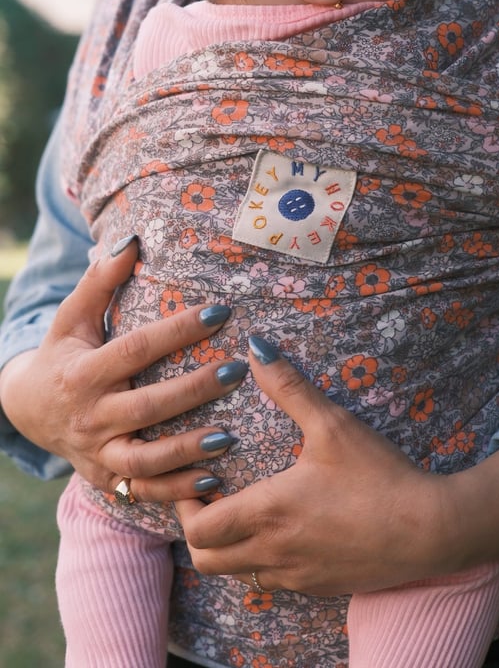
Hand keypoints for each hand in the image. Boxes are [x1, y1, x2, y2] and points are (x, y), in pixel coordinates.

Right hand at [0, 237, 246, 498]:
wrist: (28, 411)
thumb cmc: (63, 353)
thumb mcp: (73, 317)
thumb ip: (100, 281)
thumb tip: (132, 240)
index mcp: (84, 372)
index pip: (137, 348)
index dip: (178, 330)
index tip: (221, 311)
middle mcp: (91, 415)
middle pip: (148, 405)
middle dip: (195, 390)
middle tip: (237, 371)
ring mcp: (98, 452)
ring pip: (147, 458)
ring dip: (189, 449)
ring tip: (231, 436)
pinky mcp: (108, 478)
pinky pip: (144, 491)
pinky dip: (177, 491)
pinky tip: (214, 479)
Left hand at [176, 340, 498, 595]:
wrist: (430, 530)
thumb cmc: (380, 475)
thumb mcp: (333, 424)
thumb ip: (290, 386)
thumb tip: (256, 349)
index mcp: (268, 512)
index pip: (197, 529)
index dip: (184, 508)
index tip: (197, 481)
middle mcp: (273, 552)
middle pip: (206, 561)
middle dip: (198, 531)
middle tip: (212, 498)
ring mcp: (296, 576)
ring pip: (238, 574)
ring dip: (230, 548)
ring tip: (246, 512)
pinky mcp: (319, 587)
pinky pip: (272, 582)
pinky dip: (262, 560)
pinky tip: (286, 529)